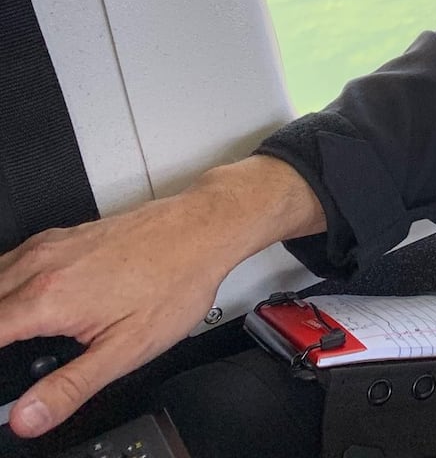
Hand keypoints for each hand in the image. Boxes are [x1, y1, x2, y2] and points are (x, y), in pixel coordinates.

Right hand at [0, 155, 324, 437]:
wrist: (205, 227)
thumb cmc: (177, 280)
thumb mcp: (126, 349)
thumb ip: (70, 386)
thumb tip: (28, 417)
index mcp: (47, 299)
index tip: (1, 384)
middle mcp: (41, 266)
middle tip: (10, 360)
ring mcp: (50, 246)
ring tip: (14, 342)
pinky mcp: (62, 236)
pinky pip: (11, 260)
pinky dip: (3, 285)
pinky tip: (20, 303)